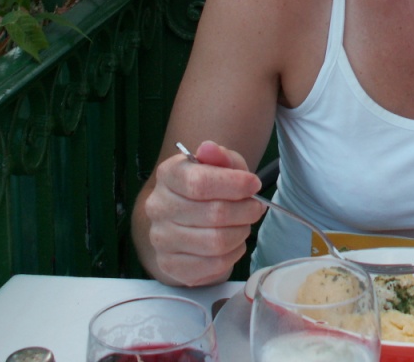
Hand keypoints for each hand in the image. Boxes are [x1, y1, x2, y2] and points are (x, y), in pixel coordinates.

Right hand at [142, 140, 263, 285]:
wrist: (186, 217)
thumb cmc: (209, 187)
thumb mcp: (221, 165)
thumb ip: (221, 157)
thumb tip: (209, 148)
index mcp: (168, 175)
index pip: (200, 183)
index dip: (234, 185)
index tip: (254, 184)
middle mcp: (158, 207)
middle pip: (214, 214)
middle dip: (245, 211)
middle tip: (255, 207)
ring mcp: (161, 239)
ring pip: (216, 242)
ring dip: (241, 233)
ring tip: (243, 224)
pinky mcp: (171, 266)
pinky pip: (214, 265)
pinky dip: (233, 254)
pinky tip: (232, 243)